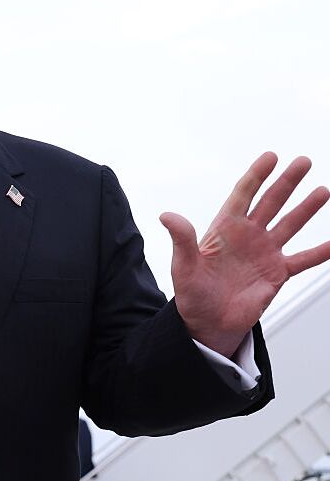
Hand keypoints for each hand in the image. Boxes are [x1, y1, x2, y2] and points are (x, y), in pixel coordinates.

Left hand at [160, 153, 329, 356]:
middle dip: (287, 182)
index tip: (271, 156)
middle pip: (270, 202)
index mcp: (224, 229)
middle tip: (303, 162)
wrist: (208, 323)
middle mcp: (247, 236)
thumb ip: (182, 239)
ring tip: (322, 191)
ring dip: (306, 208)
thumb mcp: (183, 266)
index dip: (256, 175)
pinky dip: (320, 252)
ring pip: (289, 224)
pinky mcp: (277, 274)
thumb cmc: (192, 294)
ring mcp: (264, 253)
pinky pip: (303, 260)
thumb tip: (167, 216)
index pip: (242, 195)